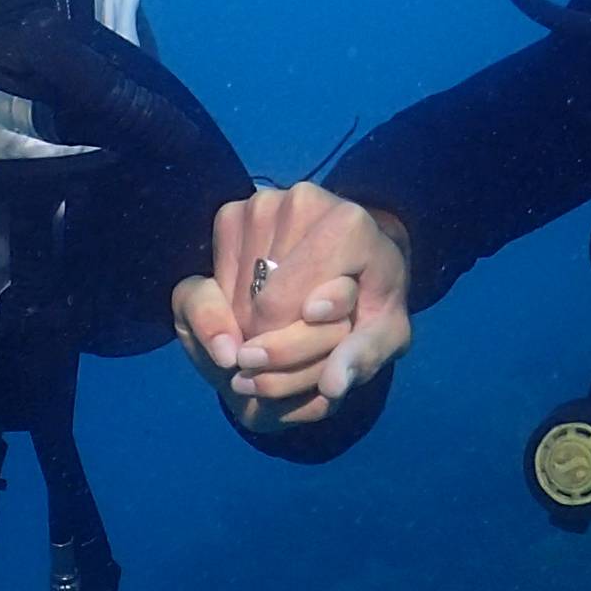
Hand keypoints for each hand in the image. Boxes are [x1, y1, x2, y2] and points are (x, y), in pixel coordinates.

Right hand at [170, 184, 412, 430]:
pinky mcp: (230, 215)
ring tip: (283, 335)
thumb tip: (331, 388)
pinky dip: (225, 316)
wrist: (357, 260)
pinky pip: (202, 287)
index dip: (289, 345)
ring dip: (246, 335)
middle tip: (299, 358)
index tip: (310, 359)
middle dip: (270, 348)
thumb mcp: (387, 334)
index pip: (286, 304)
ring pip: (229, 299)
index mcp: (348, 225)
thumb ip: (364, 358)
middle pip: (258, 304)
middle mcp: (299, 203)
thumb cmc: (373, 300)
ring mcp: (258, 205)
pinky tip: (256, 315)